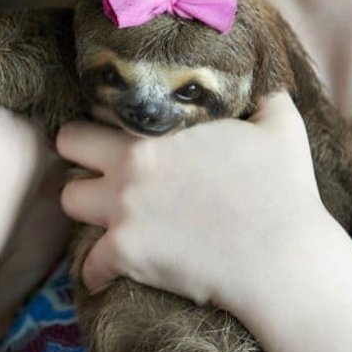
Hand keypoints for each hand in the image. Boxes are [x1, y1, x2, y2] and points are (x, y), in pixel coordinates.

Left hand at [56, 93, 329, 308]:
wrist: (282, 258)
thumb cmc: (285, 191)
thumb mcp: (281, 126)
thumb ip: (264, 95)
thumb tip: (265, 79)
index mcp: (157, 132)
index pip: (101, 107)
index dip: (108, 116)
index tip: (117, 128)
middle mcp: (129, 167)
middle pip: (67, 144)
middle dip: (79, 153)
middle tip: (98, 165)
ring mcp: (122, 212)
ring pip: (68, 201)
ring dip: (85, 205)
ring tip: (106, 212)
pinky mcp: (124, 255)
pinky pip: (87, 264)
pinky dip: (96, 270)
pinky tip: (106, 272)